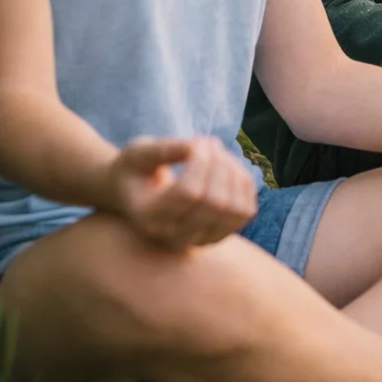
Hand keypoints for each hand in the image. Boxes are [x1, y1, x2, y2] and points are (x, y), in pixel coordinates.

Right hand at [107, 134, 257, 249]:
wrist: (137, 196)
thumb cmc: (136, 170)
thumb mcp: (138, 153)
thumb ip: (163, 149)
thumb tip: (199, 146)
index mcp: (149, 217)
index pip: (189, 193)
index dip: (200, 160)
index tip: (195, 141)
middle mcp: (173, 237)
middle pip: (215, 202)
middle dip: (218, 163)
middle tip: (206, 142)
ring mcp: (198, 240)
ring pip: (234, 209)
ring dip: (233, 172)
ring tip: (217, 153)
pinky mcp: (218, 235)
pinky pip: (246, 210)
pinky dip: (243, 182)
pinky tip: (227, 166)